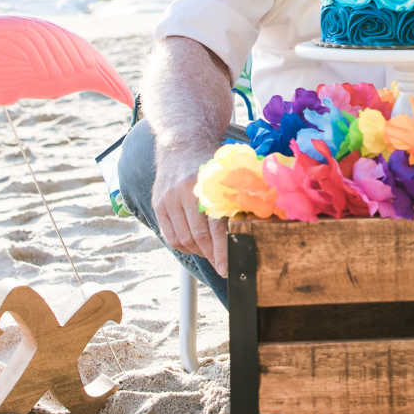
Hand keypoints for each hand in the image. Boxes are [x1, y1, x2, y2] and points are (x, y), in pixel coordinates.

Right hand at [152, 146, 229, 274]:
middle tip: (222, 267)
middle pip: (197, 237)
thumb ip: (236, 199)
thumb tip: (255, 227)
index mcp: (206, 186)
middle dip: (212, 256)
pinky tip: (194, 245)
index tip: (227, 268)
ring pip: (183, 239)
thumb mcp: (226, 175)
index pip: (215, 227)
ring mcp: (168, 199)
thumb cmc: (210, 163)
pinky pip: (170, 236)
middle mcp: (184, 192)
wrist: (182, 144)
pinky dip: (183, 245)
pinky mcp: (158, 204)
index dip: (222, 251)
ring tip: (210, 254)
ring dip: (198, 252)